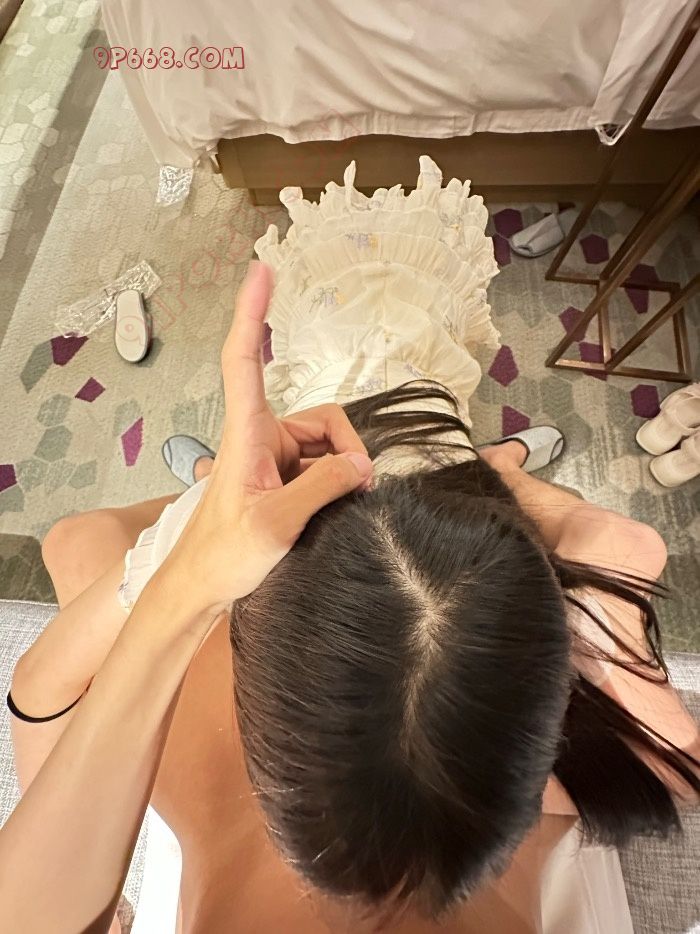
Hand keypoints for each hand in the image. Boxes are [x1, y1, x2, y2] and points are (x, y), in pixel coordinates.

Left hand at [161, 261, 372, 614]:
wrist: (200, 588)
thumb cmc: (222, 555)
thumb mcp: (278, 523)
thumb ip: (324, 487)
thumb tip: (364, 465)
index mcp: (246, 434)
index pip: (244, 360)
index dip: (253, 313)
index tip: (263, 271)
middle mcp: (260, 437)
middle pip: (324, 419)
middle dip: (348, 450)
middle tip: (358, 490)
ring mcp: (274, 457)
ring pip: (329, 445)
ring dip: (344, 471)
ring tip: (337, 509)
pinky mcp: (282, 477)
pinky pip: (324, 466)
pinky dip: (337, 482)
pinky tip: (332, 510)